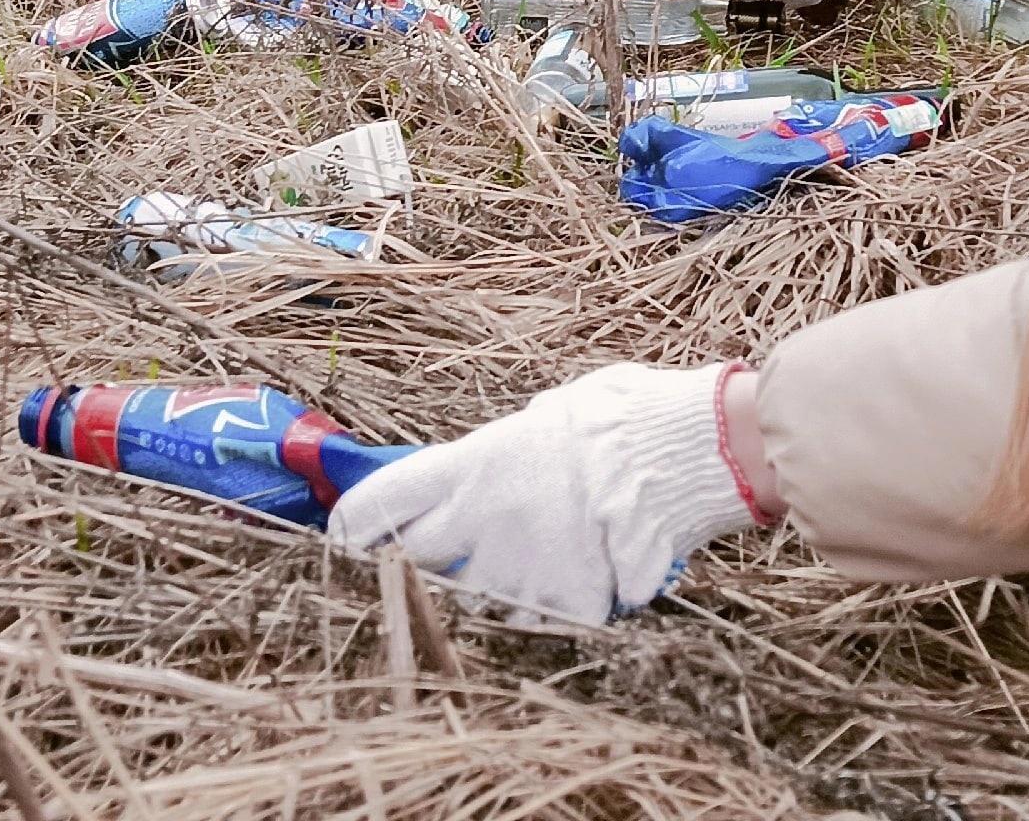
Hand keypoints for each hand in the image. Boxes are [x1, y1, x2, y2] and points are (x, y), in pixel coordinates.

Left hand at [328, 363, 762, 624]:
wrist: (687, 455)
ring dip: (510, 579)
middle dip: (428, 557)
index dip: (355, 525)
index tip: (341, 538)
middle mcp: (482, 524)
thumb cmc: (624, 415)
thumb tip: (511, 446)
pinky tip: (598, 570)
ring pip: (487, 595)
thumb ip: (515, 443)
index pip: (384, 503)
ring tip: (557, 546)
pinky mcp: (563, 607)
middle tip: (461, 543)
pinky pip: (550, 618)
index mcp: (473, 466)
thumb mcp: (555, 410)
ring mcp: (521, 572)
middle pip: (420, 560)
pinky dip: (568, 602)